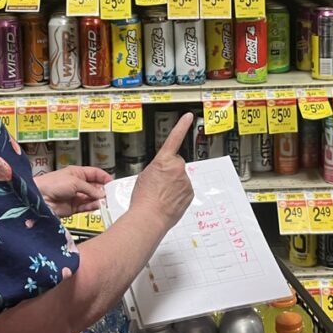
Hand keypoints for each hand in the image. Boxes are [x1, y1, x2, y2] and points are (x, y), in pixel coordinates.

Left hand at [36, 166, 112, 217]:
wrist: (40, 198)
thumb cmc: (52, 184)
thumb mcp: (75, 181)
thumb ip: (90, 188)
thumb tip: (101, 194)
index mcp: (77, 173)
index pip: (95, 173)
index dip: (104, 177)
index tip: (112, 183)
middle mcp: (77, 184)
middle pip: (94, 187)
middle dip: (102, 190)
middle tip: (111, 194)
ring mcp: (75, 196)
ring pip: (91, 198)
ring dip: (98, 199)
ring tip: (105, 201)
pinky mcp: (73, 208)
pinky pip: (86, 207)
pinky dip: (92, 207)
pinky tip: (97, 206)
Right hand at [130, 112, 194, 229]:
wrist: (149, 217)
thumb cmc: (143, 198)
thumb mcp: (144, 175)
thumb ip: (157, 169)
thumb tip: (162, 173)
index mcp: (164, 160)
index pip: (175, 138)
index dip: (182, 126)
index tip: (189, 116)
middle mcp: (178, 168)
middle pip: (176, 164)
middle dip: (169, 171)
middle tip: (158, 183)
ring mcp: (185, 181)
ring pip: (180, 178)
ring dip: (173, 184)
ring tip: (161, 194)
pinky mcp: (190, 193)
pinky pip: (184, 189)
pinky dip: (177, 194)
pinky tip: (167, 200)